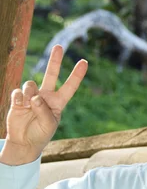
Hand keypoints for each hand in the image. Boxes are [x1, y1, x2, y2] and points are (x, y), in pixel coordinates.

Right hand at [2, 45, 86, 163]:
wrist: (23, 142)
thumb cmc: (41, 134)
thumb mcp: (48, 125)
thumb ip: (43, 110)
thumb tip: (35, 96)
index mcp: (58, 102)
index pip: (69, 86)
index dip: (77, 75)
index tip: (85, 62)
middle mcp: (46, 96)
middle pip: (51, 74)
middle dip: (55, 60)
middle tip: (59, 46)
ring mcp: (31, 96)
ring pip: (31, 84)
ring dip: (30, 92)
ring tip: (29, 104)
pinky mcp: (18, 99)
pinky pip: (18, 92)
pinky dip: (19, 97)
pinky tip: (20, 105)